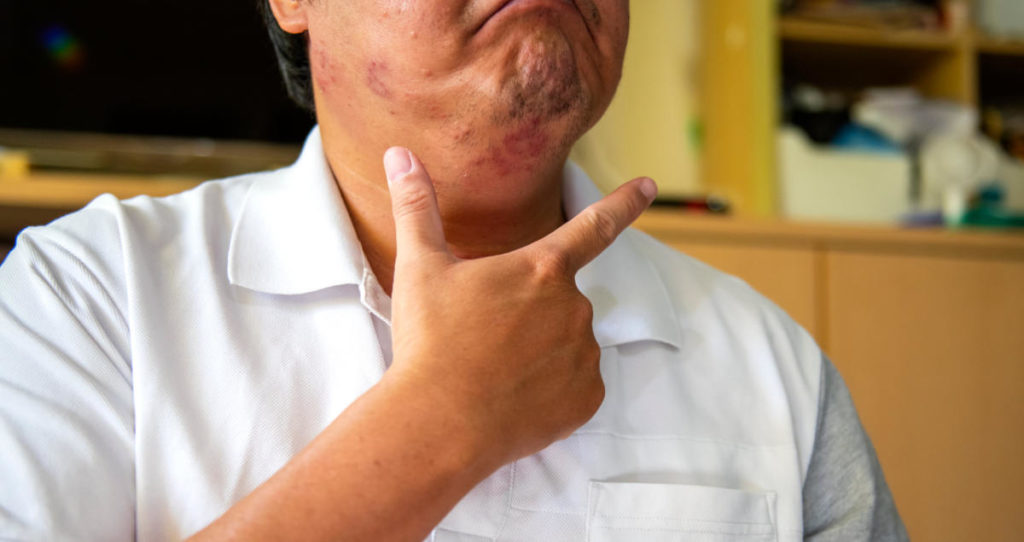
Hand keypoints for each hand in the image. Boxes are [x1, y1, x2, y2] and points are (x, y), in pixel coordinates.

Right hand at [382, 146, 655, 467]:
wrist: (439, 423)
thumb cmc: (431, 341)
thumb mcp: (420, 267)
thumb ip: (417, 207)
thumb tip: (399, 154)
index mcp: (541, 268)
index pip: (594, 225)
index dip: (624, 203)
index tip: (648, 185)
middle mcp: (574, 306)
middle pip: (560, 298)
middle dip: (531, 311)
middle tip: (486, 335)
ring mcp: (584, 355)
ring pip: (568, 341)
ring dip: (542, 348)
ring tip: (494, 368)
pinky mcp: (586, 399)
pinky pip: (576, 384)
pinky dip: (552, 387)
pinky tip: (515, 395)